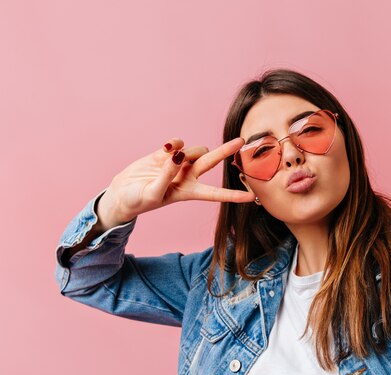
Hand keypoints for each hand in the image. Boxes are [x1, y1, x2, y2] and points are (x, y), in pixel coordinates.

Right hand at [97, 137, 253, 226]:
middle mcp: (188, 176)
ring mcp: (178, 163)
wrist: (121, 193)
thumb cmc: (138, 200)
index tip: (252, 198)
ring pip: (194, 150)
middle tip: (241, 140)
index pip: (216, 194)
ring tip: (171, 158)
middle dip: (226, 151)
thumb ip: (166, 175)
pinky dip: (174, 144)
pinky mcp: (166, 153)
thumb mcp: (153, 194)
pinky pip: (178, 143)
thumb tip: (178, 156)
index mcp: (189, 192)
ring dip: (187, 150)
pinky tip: (165, 149)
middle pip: (212, 162)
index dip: (233, 195)